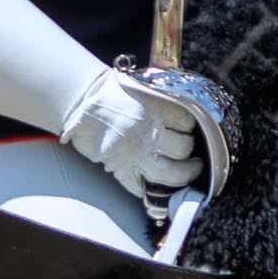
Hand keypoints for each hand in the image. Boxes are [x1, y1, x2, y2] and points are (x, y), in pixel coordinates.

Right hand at [61, 69, 202, 198]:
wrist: (82, 102)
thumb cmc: (112, 92)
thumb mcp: (142, 88)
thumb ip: (162, 102)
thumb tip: (181, 114)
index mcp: (157, 109)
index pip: (186, 123)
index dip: (191, 128)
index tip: (189, 131)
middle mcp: (149, 132)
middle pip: (182, 149)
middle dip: (190, 155)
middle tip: (196, 158)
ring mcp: (136, 153)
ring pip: (170, 173)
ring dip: (184, 176)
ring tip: (190, 172)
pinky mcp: (120, 167)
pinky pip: (140, 185)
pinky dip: (149, 189)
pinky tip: (158, 189)